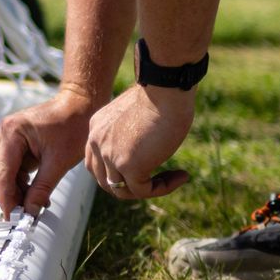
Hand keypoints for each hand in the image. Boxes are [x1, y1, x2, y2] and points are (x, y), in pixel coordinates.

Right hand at [0, 90, 95, 217]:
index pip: (2, 172)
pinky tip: (35, 189)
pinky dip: (19, 179)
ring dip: (14, 186)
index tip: (12, 218)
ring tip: (34, 200)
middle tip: (23, 208)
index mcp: (12, 132)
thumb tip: (30, 213)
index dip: (6, 197)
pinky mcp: (14, 140)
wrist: (81, 104)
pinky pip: (9, 164)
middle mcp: (4, 131)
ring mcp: (7, 134)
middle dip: (6, 190)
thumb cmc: (73, 127)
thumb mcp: (59, 162)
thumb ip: (41, 189)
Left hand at [85, 85, 192, 200]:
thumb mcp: (137, 116)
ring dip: (149, 188)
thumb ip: (132, 135)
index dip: (120, 172)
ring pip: (123, 190)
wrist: (165, 89)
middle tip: (159, 179)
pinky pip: (144, 191)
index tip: (149, 165)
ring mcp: (110, 156)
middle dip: (131, 185)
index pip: (97, 162)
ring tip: (175, 177)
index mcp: (97, 128)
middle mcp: (97, 142)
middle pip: (105, 180)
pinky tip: (182, 176)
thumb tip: (145, 152)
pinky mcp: (128, 166)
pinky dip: (164, 188)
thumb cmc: (161, 95)